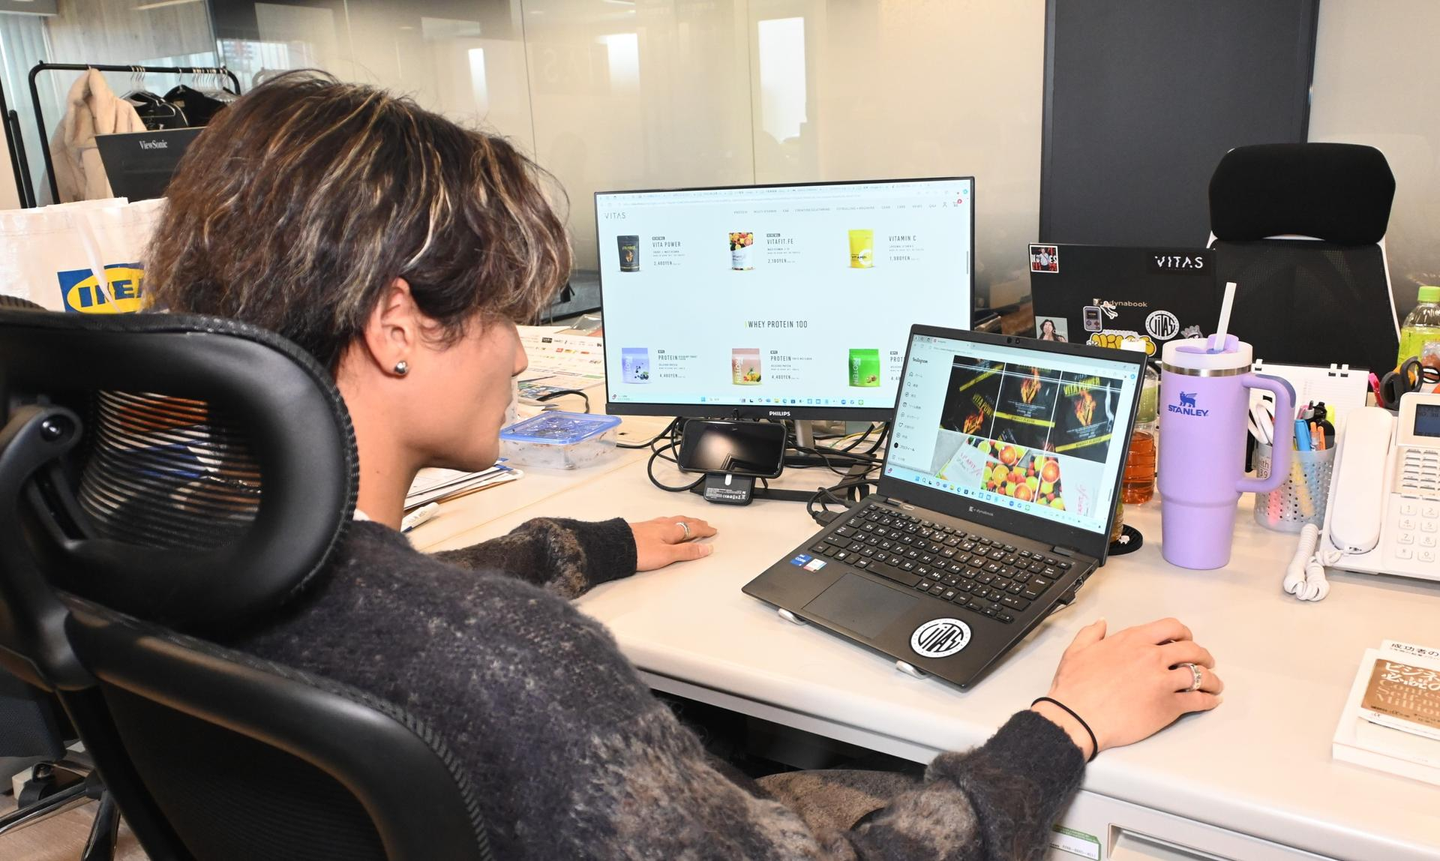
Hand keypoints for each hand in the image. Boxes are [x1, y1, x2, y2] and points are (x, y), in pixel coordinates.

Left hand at [630, 516, 716, 571]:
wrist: (616, 547)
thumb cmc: (639, 551)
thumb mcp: (667, 555)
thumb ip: (687, 551)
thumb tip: (706, 548)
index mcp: (671, 530)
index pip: (693, 528)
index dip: (704, 530)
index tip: (712, 531)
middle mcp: (663, 525)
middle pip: (684, 521)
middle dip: (696, 523)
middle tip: (705, 524)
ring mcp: (652, 525)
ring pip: (674, 520)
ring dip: (685, 521)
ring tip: (690, 522)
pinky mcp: (643, 528)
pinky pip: (664, 521)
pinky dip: (672, 522)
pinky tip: (667, 524)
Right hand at [1031, 618, 1223, 757]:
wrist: (1077, 717)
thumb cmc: (1075, 688)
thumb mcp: (1076, 651)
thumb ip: (1091, 633)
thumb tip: (1101, 623)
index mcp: (1132, 640)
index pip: (1171, 627)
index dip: (1183, 633)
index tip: (1186, 640)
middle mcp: (1152, 657)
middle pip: (1192, 650)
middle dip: (1203, 656)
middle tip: (1206, 662)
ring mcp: (1163, 682)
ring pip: (1199, 675)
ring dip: (1211, 679)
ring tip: (1214, 684)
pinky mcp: (1168, 707)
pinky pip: (1197, 701)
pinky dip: (1208, 701)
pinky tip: (1211, 701)